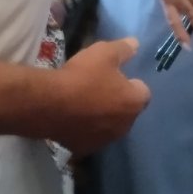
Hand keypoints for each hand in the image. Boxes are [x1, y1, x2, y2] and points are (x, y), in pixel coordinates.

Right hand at [46, 36, 149, 155]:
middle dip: (118, 102)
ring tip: (83, 104)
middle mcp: (125, 125)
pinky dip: (85, 130)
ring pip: (109, 126)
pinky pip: (90, 137)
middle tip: (98, 87)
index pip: (143, 92)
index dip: (130, 83)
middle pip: (127, 111)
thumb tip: (136, 44)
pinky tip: (72, 119)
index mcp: (134, 102)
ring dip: (102, 117)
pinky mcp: (86, 149)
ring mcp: (105, 140)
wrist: (50, 104)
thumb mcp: (104, 52)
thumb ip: (124, 49)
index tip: (115, 75)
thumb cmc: (82, 76)